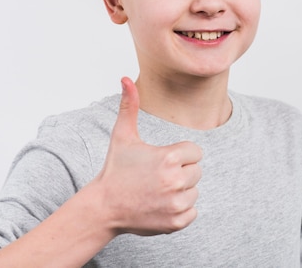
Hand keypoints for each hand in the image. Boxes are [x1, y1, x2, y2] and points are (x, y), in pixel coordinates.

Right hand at [96, 77, 202, 235]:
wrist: (104, 207)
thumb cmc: (116, 170)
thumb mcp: (122, 136)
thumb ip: (129, 106)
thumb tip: (126, 78)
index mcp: (169, 157)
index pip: (195, 152)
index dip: (179, 155)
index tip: (160, 161)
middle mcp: (175, 181)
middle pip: (196, 172)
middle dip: (180, 173)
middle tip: (156, 177)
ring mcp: (176, 203)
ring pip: (194, 192)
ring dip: (180, 192)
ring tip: (157, 191)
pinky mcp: (176, 222)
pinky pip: (192, 212)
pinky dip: (180, 210)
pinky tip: (160, 205)